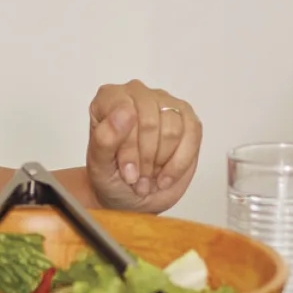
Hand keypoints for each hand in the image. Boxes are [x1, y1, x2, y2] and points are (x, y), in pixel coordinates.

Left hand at [86, 80, 201, 212]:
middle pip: (150, 122)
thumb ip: (104, 138)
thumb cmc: (110, 178)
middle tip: (138, 179)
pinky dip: (180, 162)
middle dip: (146, 159)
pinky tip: (166, 176)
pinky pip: (193, 134)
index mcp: (109, 98)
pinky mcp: (187, 119)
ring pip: (172, 130)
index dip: (129, 148)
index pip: (126, 112)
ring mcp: (164, 103)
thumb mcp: (98, 166)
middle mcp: (137, 93)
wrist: (129, 199)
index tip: (127, 172)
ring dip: (161, 162)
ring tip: (149, 177)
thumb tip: (125, 111)